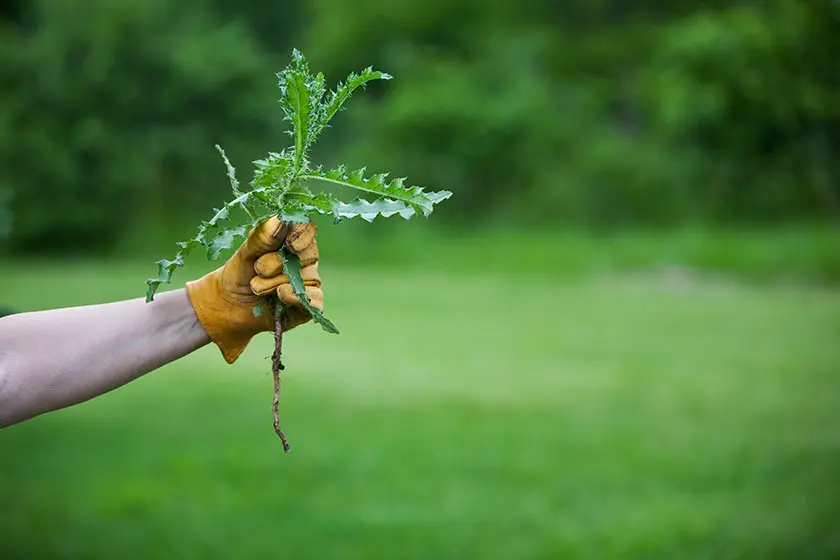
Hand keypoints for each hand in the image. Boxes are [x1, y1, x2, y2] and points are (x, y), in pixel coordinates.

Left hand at [185, 217, 322, 362]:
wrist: (229, 305)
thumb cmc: (239, 273)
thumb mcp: (245, 253)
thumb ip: (262, 237)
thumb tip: (281, 221)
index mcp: (292, 239)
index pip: (307, 229)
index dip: (302, 235)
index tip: (289, 244)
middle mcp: (305, 259)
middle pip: (307, 255)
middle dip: (277, 263)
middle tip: (257, 269)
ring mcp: (308, 283)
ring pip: (305, 279)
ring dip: (275, 283)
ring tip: (255, 287)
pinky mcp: (308, 306)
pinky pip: (314, 301)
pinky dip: (295, 297)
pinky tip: (280, 295)